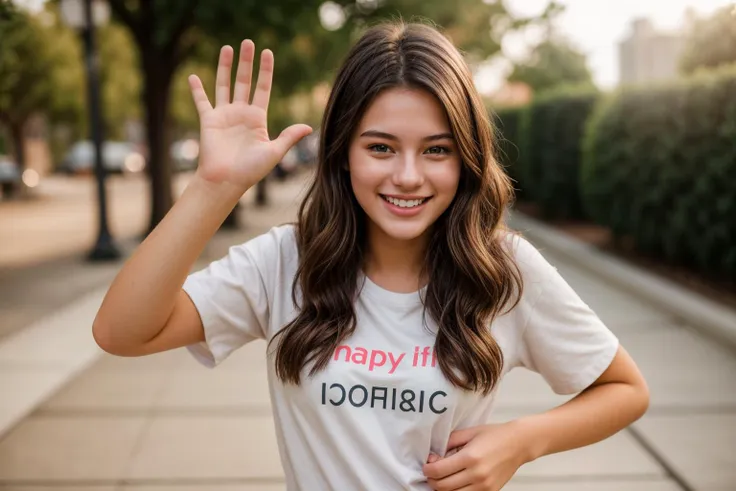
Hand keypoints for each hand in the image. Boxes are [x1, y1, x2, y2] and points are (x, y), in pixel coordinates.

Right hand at [188, 40, 312, 188]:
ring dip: (225, 67)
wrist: (226, 181)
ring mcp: (224, 116)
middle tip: (248, 42)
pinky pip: (202, 101)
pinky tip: (193, 76)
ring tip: (227, 48)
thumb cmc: (251, 171)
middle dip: (247, 62)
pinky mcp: (209, 121)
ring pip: (224, 85)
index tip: (268, 52)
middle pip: (244, 81)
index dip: (265, 71)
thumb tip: (309, 127)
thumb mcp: (274, 152)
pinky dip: (197, 89)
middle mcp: (241, 114)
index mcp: (258, 118)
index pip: (263, 88)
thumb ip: (289, 137)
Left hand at [423, 423, 528, 489]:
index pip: (439, 471)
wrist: (519, 443)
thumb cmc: (494, 435)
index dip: (428, 469)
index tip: (426, 465)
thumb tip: (433, 456)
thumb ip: (449, 442)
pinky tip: (455, 483)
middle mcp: (477, 474)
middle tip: (431, 472)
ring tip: (442, 479)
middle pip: (443, 486)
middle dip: (432, 480)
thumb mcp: (469, 432)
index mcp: (470, 457)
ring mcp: (484, 486)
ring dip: (443, 489)